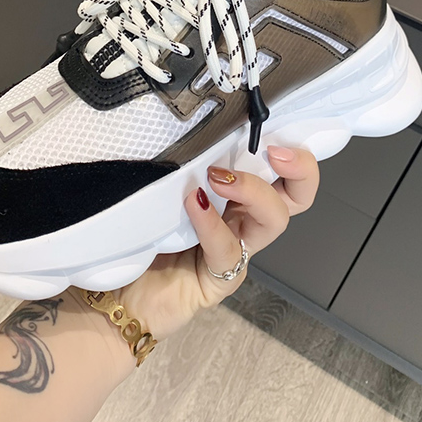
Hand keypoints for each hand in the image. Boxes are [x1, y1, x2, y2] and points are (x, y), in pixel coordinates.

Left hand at [116, 146, 319, 341]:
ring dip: (253, 190)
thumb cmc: (145, 238)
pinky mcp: (219, 278)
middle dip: (300, 170)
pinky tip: (195, 204)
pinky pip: (226, 248)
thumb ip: (183, 165)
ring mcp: (236, 252)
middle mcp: (244, 222)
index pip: (282, 171)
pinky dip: (212, 223)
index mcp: (236, 197)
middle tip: (275, 152)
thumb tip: (186, 125)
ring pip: (273, 219)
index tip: (273, 130)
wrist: (121, 296)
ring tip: (218, 178)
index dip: (293, 152)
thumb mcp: (166, 191)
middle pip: (297, 197)